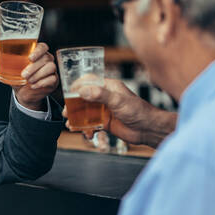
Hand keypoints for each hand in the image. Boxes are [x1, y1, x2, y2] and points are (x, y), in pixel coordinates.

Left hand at [0, 42, 57, 110]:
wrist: (23, 93)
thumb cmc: (18, 75)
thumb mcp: (9, 67)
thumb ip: (2, 58)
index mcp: (37, 53)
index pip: (42, 47)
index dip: (38, 51)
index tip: (30, 57)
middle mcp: (46, 59)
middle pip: (46, 58)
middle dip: (34, 67)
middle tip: (23, 75)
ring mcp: (51, 70)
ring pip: (50, 68)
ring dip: (38, 75)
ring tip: (28, 81)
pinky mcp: (53, 80)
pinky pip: (52, 79)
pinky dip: (42, 83)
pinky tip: (33, 86)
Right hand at [62, 78, 176, 147]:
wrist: (148, 130)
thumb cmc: (138, 111)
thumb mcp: (118, 101)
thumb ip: (100, 95)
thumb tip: (82, 91)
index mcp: (108, 87)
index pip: (88, 82)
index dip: (77, 87)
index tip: (68, 93)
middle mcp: (104, 97)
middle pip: (83, 98)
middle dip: (73, 105)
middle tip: (66, 112)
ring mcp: (104, 110)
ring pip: (85, 112)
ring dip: (76, 118)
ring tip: (70, 124)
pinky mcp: (104, 122)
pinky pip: (90, 123)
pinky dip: (84, 127)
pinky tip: (82, 132)